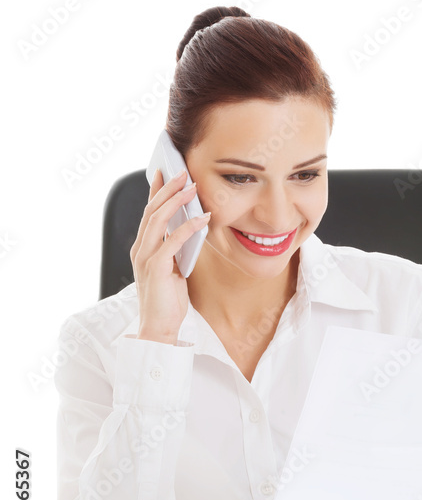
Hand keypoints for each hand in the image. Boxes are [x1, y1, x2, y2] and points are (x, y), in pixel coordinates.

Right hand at [129, 168, 210, 343]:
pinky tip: (202, 219)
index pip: (148, 212)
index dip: (156, 190)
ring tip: (191, 187)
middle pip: (152, 211)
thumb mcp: (172, 268)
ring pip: (158, 220)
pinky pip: (173, 241)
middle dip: (167, 189)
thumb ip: (175, 248)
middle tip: (182, 172)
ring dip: (176, 201)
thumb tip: (190, 227)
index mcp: (143, 248)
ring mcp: (146, 258)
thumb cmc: (168, 300)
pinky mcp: (156, 268)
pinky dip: (188, 227)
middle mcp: (140, 250)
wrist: (159, 328)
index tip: (164, 172)